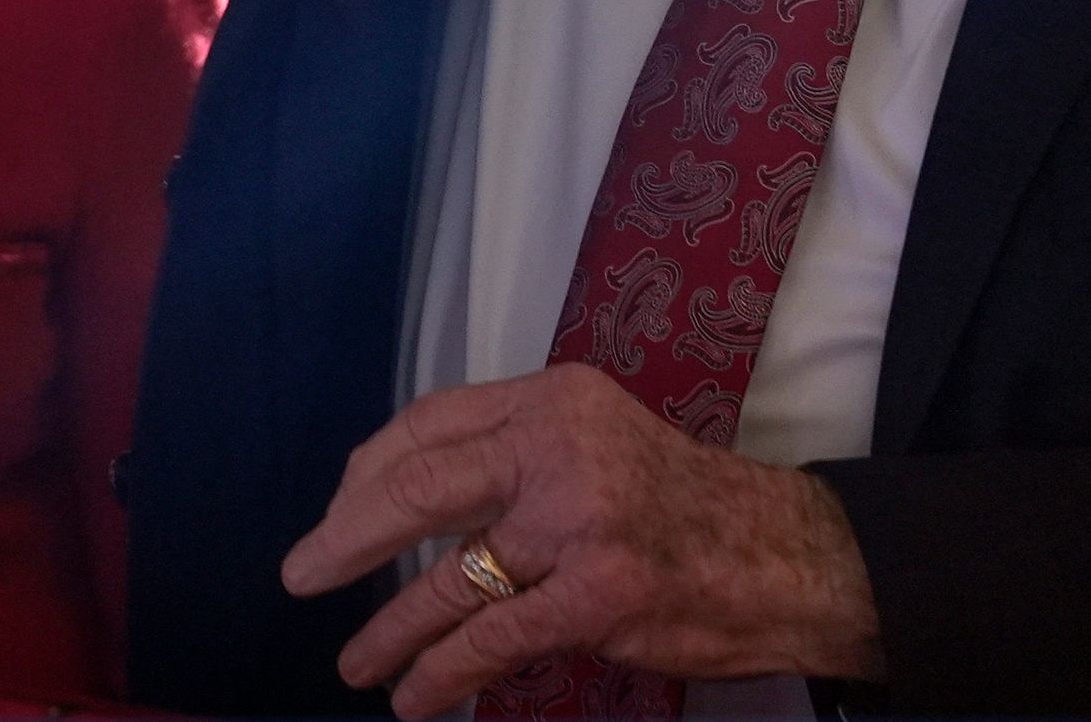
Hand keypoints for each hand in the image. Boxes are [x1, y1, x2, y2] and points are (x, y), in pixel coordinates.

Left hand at [281, 364, 881, 716]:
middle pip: (419, 485)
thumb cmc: (682, 505)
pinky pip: (492, 637)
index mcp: (552, 398)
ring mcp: (580, 519)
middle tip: (301, 574)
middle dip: (347, 536)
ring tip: (355, 661)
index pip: (430, 422)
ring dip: (389, 626)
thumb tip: (403, 496)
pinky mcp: (600, 592)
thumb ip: (513, 455)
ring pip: (449, 575)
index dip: (369, 473)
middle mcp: (559, 445)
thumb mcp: (597, 441)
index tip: (337, 512)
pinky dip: (440, 671)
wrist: (789, 557)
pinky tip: (415, 696)